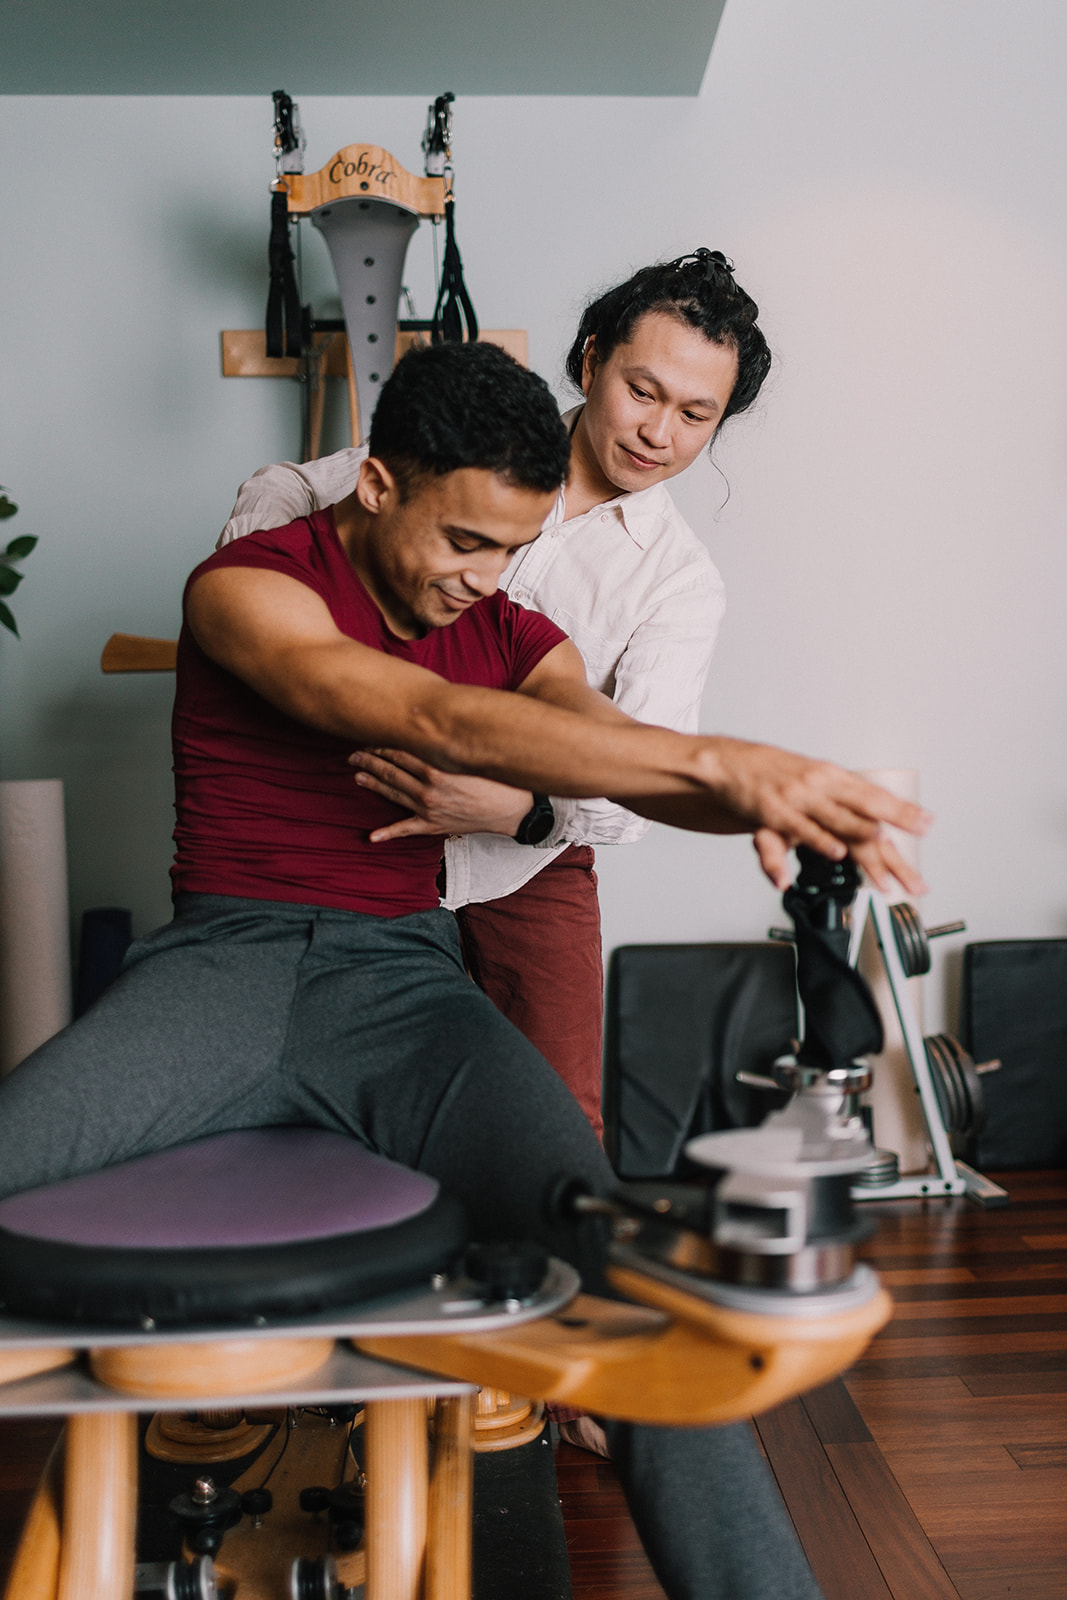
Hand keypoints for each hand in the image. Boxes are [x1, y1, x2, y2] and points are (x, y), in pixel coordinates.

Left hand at [349, 748, 534, 842]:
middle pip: (391, 771)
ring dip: (373, 784)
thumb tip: (436, 719)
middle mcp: (429, 789)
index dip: (382, 744)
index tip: (370, 736)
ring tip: (357, 777)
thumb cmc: (497, 778)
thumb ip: (451, 741)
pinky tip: (371, 836)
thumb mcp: (473, 754)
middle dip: (370, 761)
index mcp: (437, 769)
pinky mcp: (433, 825)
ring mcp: (429, 809)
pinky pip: (407, 829)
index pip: (401, 752)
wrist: (513, 810)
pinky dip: (388, 833)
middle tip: (353, 754)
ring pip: (394, 793)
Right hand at [706, 740, 931, 894]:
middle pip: (865, 803)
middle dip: (896, 817)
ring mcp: (798, 797)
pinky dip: (820, 841)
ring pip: (836, 816)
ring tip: (882, 841)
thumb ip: (834, 801)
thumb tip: (863, 819)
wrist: (729, 763)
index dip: (902, 809)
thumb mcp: (808, 781)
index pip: (873, 795)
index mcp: (831, 777)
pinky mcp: (775, 813)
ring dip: (860, 830)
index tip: (927, 821)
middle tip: (922, 828)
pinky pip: (802, 829)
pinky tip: (836, 851)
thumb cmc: (770, 774)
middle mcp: (820, 784)